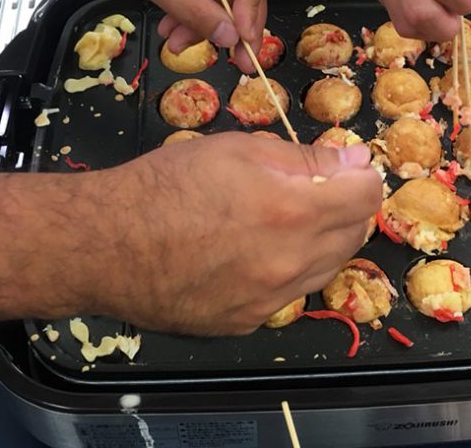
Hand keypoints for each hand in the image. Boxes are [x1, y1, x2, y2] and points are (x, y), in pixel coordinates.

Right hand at [85, 133, 381, 334]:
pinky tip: (252, 252)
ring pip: (325, 269)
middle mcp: (289, 264)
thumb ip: (303, 157)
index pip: (366, 196)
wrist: (104, 245)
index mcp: (292, 212)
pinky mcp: (246, 322)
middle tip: (316, 187)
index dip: (360, 174)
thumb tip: (352, 161)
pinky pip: (287, 295)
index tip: (345, 166)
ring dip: (321, 241)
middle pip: (353, 235)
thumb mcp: (235, 149)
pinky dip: (285, 271)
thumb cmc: (164, 185)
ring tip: (282, 219)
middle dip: (345, 207)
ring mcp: (269, 300)